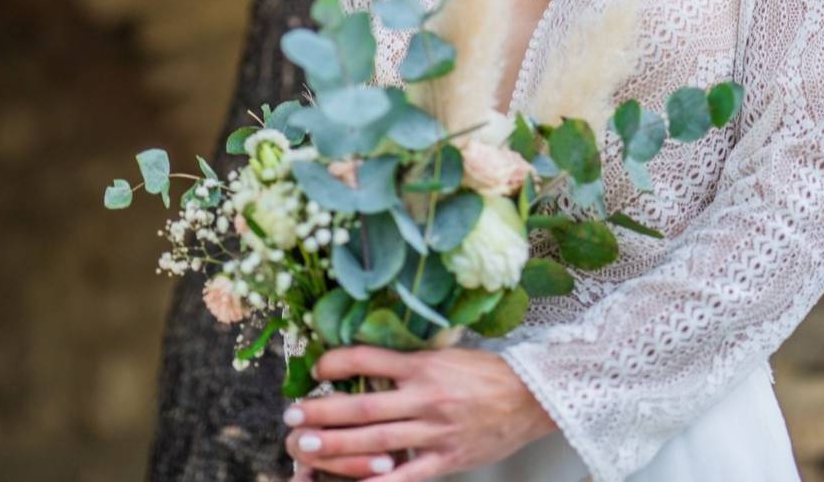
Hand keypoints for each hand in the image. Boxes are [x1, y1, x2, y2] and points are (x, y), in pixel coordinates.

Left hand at [283, 346, 555, 480]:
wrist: (532, 398)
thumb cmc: (486, 374)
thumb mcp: (447, 355)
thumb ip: (409, 362)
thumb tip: (367, 363)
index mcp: (424, 365)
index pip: (369, 359)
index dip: (337, 363)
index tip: (317, 369)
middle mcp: (425, 397)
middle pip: (362, 407)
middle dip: (321, 412)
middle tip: (291, 416)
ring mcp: (434, 431)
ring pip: (374, 442)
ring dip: (334, 446)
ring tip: (303, 448)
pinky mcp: (446, 459)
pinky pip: (405, 476)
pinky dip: (376, 481)